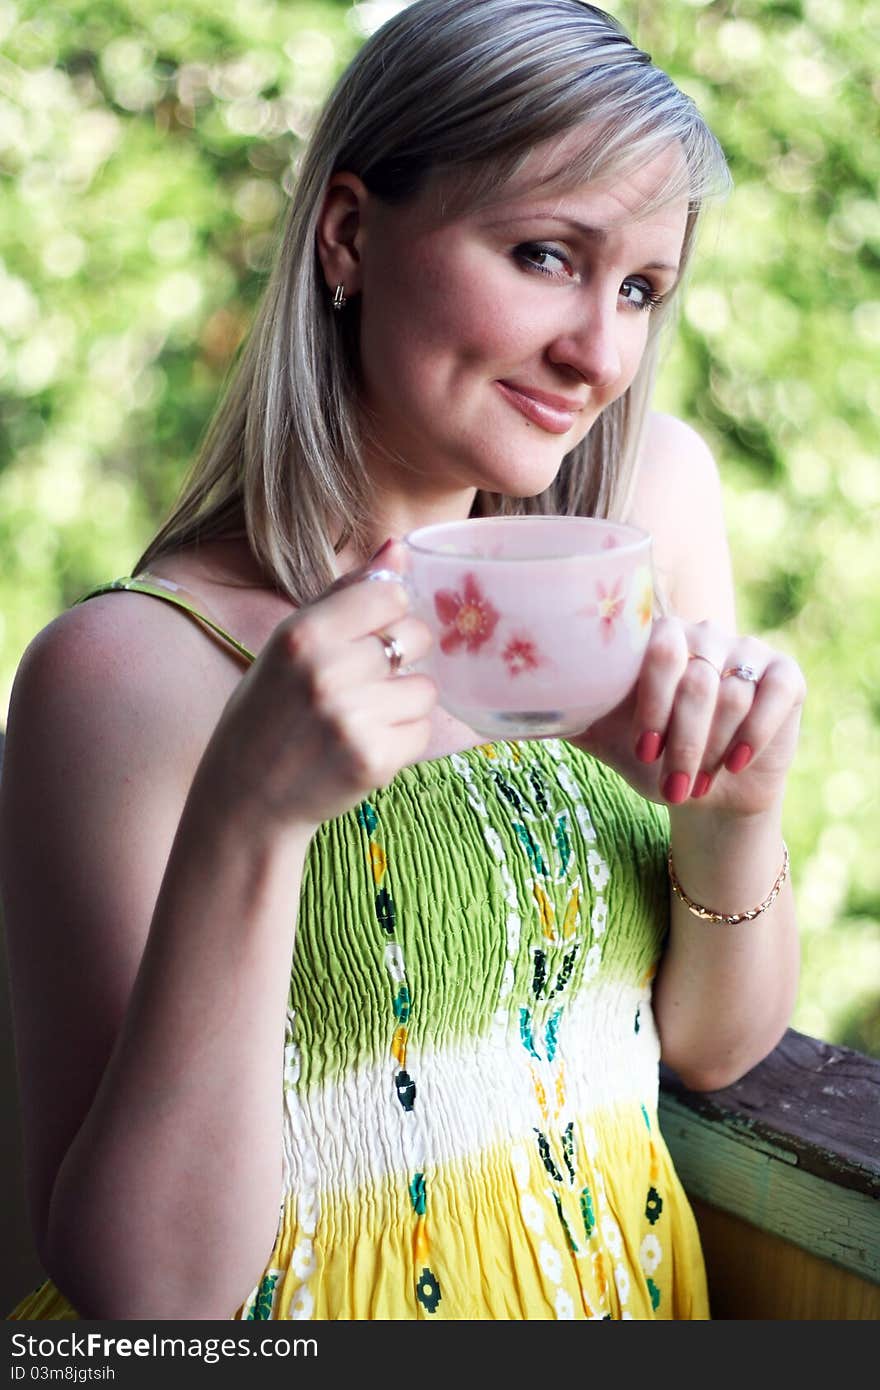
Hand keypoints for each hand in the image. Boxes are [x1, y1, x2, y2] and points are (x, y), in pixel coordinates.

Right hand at [197, 540, 436, 832]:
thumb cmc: (268, 713)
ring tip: (363, 719)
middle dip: (402, 658)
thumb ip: (345, 595)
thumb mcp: (289, 645)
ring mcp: (351, 719)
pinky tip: (364, 747)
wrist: (245, 800)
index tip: (370, 636)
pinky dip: (403, 741)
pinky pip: (422, 732)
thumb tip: (400, 546)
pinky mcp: (373, 760)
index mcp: (302, 634)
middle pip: (415, 637)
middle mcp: (326, 672)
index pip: (389, 594)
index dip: (389, 614)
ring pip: (426, 689)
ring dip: (405, 704)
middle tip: (367, 682)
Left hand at [570, 616, 806, 816]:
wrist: (706, 789)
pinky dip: (753, 734)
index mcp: (657, 637)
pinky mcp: (786, 675)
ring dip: (711, 750)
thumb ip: (565, 716)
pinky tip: (734, 764)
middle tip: (670, 784)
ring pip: (732, 696)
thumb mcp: (603, 738)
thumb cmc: (650, 756)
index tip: (643, 750)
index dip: (651, 703)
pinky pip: (774, 695)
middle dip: (682, 740)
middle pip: (695, 679)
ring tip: (693, 787)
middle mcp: (704, 633)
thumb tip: (503, 711)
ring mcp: (747, 650)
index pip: (657, 650)